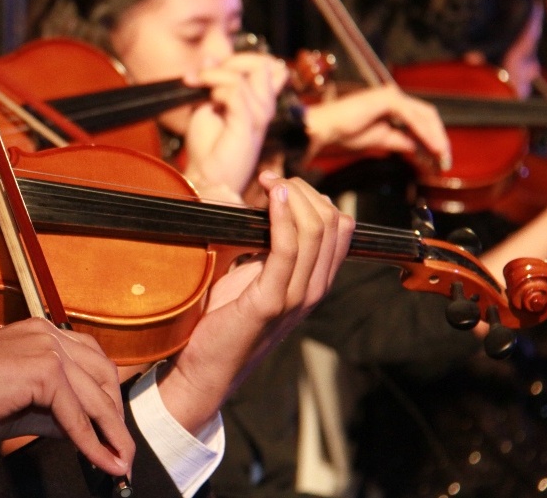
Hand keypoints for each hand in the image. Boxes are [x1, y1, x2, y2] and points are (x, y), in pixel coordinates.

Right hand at [0, 318, 133, 477]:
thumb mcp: (19, 401)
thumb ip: (54, 408)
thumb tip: (86, 430)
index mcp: (41, 332)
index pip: (92, 361)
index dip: (108, 397)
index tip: (114, 430)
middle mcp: (47, 333)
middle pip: (103, 375)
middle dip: (115, 416)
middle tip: (120, 451)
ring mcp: (47, 347)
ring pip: (96, 396)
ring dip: (113, 434)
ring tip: (119, 462)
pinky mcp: (43, 370)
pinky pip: (77, 415)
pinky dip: (92, 443)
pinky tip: (101, 462)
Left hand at [156, 171, 353, 433]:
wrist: (206, 367)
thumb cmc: (224, 319)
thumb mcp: (253, 275)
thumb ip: (267, 248)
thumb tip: (262, 205)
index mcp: (314, 281)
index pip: (340, 228)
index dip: (314, 196)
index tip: (280, 182)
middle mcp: (313, 289)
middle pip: (332, 223)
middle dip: (303, 190)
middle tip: (271, 178)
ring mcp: (296, 297)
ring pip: (315, 231)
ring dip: (292, 197)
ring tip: (270, 182)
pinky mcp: (271, 302)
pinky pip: (287, 250)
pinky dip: (282, 217)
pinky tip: (272, 198)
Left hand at [181, 52, 288, 193]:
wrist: (206, 176)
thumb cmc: (209, 147)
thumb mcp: (208, 107)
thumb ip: (213, 84)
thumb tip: (210, 58)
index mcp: (259, 102)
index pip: (265, 65)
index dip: (238, 60)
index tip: (205, 67)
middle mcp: (264, 108)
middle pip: (260, 65)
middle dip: (228, 63)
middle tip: (199, 75)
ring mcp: (259, 117)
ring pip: (247, 76)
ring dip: (215, 75)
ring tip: (196, 84)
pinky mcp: (248, 126)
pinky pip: (237, 93)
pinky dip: (218, 90)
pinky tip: (208, 101)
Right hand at [303, 84, 451, 169]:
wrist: (326, 129)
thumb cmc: (345, 133)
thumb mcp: (381, 140)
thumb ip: (401, 141)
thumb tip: (418, 148)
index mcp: (390, 105)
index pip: (419, 119)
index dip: (432, 138)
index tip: (438, 159)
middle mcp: (393, 96)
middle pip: (427, 115)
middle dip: (439, 138)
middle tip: (445, 161)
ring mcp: (391, 95)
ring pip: (424, 115)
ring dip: (436, 137)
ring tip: (442, 157)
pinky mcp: (388, 99)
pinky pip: (413, 118)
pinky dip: (426, 134)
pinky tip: (433, 148)